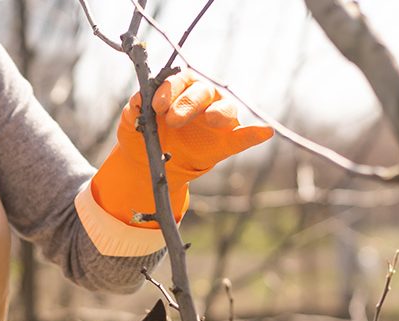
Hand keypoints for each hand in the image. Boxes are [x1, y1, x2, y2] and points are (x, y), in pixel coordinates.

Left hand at [91, 70, 272, 227]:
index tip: (156, 105)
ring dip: (218, 112)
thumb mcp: (133, 123)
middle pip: (202, 91)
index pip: (179, 80)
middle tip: (172, 119)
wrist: (150, 163)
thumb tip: (137, 101)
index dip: (169, 89)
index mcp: (179, 89)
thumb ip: (136, 110)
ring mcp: (217, 119)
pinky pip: (243, 136)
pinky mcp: (226, 141)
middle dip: (187, 103)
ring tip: (211, 119)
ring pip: (224, 107)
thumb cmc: (145, 133)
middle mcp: (202, 98)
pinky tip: (265, 132)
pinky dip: (254, 134)